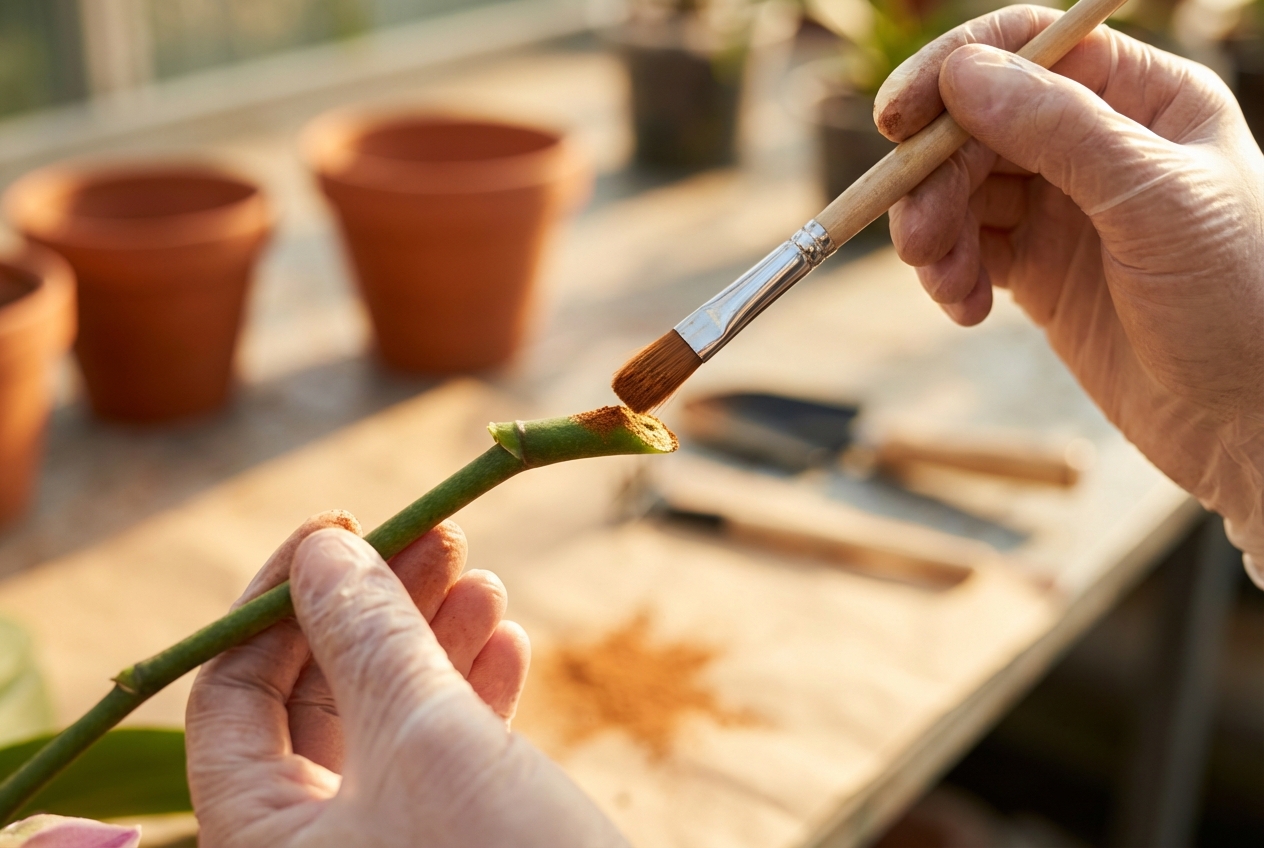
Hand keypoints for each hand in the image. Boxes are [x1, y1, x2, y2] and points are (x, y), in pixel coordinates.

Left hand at [185, 512, 626, 847]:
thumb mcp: (425, 737)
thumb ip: (366, 635)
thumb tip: (325, 549)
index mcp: (257, 840)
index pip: (229, 693)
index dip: (278, 600)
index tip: (345, 525)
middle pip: (316, 698)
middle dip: (375, 608)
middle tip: (437, 536)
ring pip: (388, 721)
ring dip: (432, 640)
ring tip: (482, 578)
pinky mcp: (450, 846)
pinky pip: (442, 757)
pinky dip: (472, 692)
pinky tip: (507, 641)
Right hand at [874, 6, 1263, 579]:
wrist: (1248, 424)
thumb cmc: (1239, 304)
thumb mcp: (1154, 204)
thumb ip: (1060, 131)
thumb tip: (962, 74)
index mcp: (1147, 99)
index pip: (1030, 51)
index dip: (954, 73)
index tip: (898, 122)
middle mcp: (1099, 144)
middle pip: (979, 126)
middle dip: (935, 180)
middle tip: (916, 241)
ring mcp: (1066, 208)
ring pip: (963, 190)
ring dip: (936, 233)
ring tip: (946, 286)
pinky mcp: (1039, 270)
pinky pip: (968, 249)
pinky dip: (950, 275)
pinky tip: (966, 310)